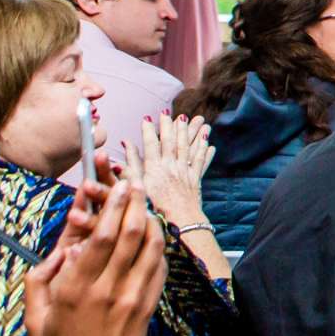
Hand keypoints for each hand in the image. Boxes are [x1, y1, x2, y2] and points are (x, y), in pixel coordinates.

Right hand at [23, 177, 165, 335]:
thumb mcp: (34, 318)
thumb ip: (40, 279)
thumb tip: (60, 250)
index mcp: (77, 289)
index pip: (103, 236)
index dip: (114, 206)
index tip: (119, 187)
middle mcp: (109, 289)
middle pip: (132, 234)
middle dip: (136, 203)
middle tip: (136, 183)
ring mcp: (133, 298)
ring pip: (151, 248)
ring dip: (151, 220)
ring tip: (146, 203)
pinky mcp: (148, 307)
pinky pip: (159, 268)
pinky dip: (158, 247)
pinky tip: (153, 235)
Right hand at [117, 115, 214, 233]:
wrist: (178, 222)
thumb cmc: (153, 209)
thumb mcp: (136, 187)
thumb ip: (130, 166)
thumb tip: (125, 146)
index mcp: (154, 168)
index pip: (151, 144)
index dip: (149, 130)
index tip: (147, 119)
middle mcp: (171, 167)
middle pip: (172, 141)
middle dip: (172, 126)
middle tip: (173, 113)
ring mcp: (185, 172)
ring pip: (189, 148)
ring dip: (193, 133)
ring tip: (199, 120)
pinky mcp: (195, 180)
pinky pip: (201, 163)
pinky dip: (205, 152)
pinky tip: (209, 143)